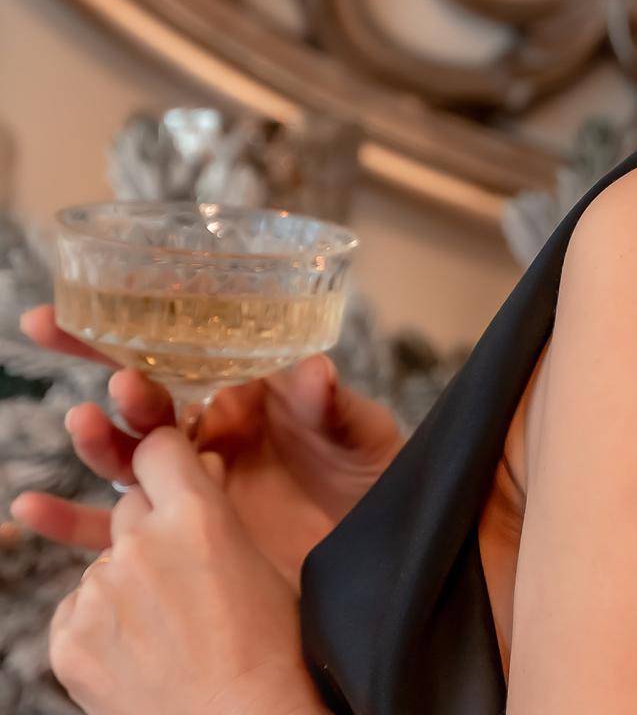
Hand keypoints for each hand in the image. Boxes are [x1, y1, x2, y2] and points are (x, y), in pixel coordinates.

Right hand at [11, 303, 405, 585]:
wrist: (379, 558)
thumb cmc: (372, 482)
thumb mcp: (362, 437)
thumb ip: (334, 407)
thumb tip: (314, 373)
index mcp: (245, 392)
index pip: (182, 350)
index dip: (134, 325)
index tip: (85, 302)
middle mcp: (208, 433)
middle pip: (143, 397)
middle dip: (103, 367)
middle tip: (75, 349)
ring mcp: (190, 487)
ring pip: (127, 459)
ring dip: (98, 440)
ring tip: (84, 425)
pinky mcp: (180, 542)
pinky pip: (113, 533)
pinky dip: (68, 522)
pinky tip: (29, 511)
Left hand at [48, 429, 323, 714]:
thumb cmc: (266, 647)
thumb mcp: (254, 558)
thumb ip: (215, 505)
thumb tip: (201, 463)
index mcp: (195, 513)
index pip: (156, 447)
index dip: (164, 460)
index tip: (170, 475)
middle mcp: (140, 542)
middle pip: (128, 507)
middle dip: (150, 528)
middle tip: (180, 575)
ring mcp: (99, 593)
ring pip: (104, 562)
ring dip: (125, 581)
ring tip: (165, 628)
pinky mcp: (68, 640)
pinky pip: (76, 608)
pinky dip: (99, 624)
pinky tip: (137, 651)